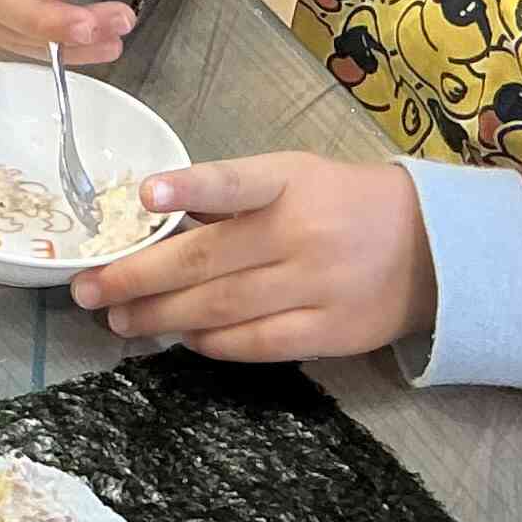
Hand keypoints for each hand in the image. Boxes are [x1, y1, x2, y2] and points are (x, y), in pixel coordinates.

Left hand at [68, 153, 435, 361]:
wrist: (433, 247)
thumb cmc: (342, 203)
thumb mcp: (294, 177)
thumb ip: (231, 198)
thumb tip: (153, 220)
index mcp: (290, 182)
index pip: (235, 183)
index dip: (191, 189)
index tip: (146, 194)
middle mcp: (302, 233)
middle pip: (207, 261)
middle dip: (138, 277)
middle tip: (89, 290)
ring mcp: (318, 286)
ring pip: (222, 307)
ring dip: (161, 316)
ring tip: (119, 319)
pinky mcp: (331, 332)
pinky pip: (257, 344)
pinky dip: (213, 342)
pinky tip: (182, 338)